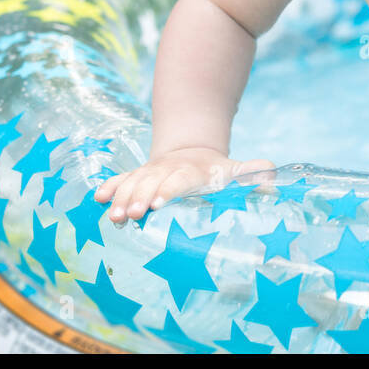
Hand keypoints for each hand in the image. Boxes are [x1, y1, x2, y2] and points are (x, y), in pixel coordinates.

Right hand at [93, 147, 274, 223]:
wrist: (194, 152)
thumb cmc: (219, 171)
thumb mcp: (238, 169)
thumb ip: (255, 172)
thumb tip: (271, 175)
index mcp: (192, 171)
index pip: (179, 181)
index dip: (169, 191)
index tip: (159, 205)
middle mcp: (168, 170)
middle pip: (151, 183)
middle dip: (140, 199)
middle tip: (131, 216)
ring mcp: (151, 172)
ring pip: (133, 183)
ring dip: (122, 199)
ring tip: (114, 217)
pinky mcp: (137, 176)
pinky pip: (121, 179)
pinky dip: (110, 187)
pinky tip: (98, 198)